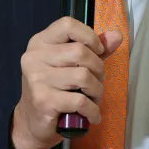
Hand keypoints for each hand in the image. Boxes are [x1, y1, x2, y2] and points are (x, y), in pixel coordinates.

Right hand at [10, 17, 122, 148]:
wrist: (32, 123)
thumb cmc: (54, 90)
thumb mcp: (71, 65)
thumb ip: (93, 49)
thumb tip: (117, 36)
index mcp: (40, 43)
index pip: (67, 25)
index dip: (89, 36)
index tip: (97, 52)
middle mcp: (35, 57)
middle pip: (80, 52)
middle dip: (98, 69)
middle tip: (96, 82)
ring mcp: (38, 79)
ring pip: (83, 77)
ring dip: (97, 91)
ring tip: (94, 99)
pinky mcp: (44, 101)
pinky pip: (80, 101)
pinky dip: (93, 110)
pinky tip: (92, 115)